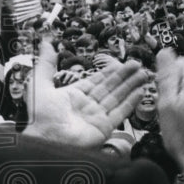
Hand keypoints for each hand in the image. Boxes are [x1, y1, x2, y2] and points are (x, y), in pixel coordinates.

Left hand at [23, 42, 146, 147]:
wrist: (45, 140)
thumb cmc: (39, 116)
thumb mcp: (39, 84)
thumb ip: (47, 64)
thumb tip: (46, 43)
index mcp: (73, 96)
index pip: (96, 81)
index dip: (109, 72)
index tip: (121, 63)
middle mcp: (87, 106)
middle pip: (110, 88)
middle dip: (125, 76)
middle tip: (138, 65)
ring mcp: (97, 117)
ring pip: (118, 98)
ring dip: (131, 86)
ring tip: (144, 74)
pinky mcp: (105, 127)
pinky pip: (120, 112)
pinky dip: (131, 102)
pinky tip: (140, 91)